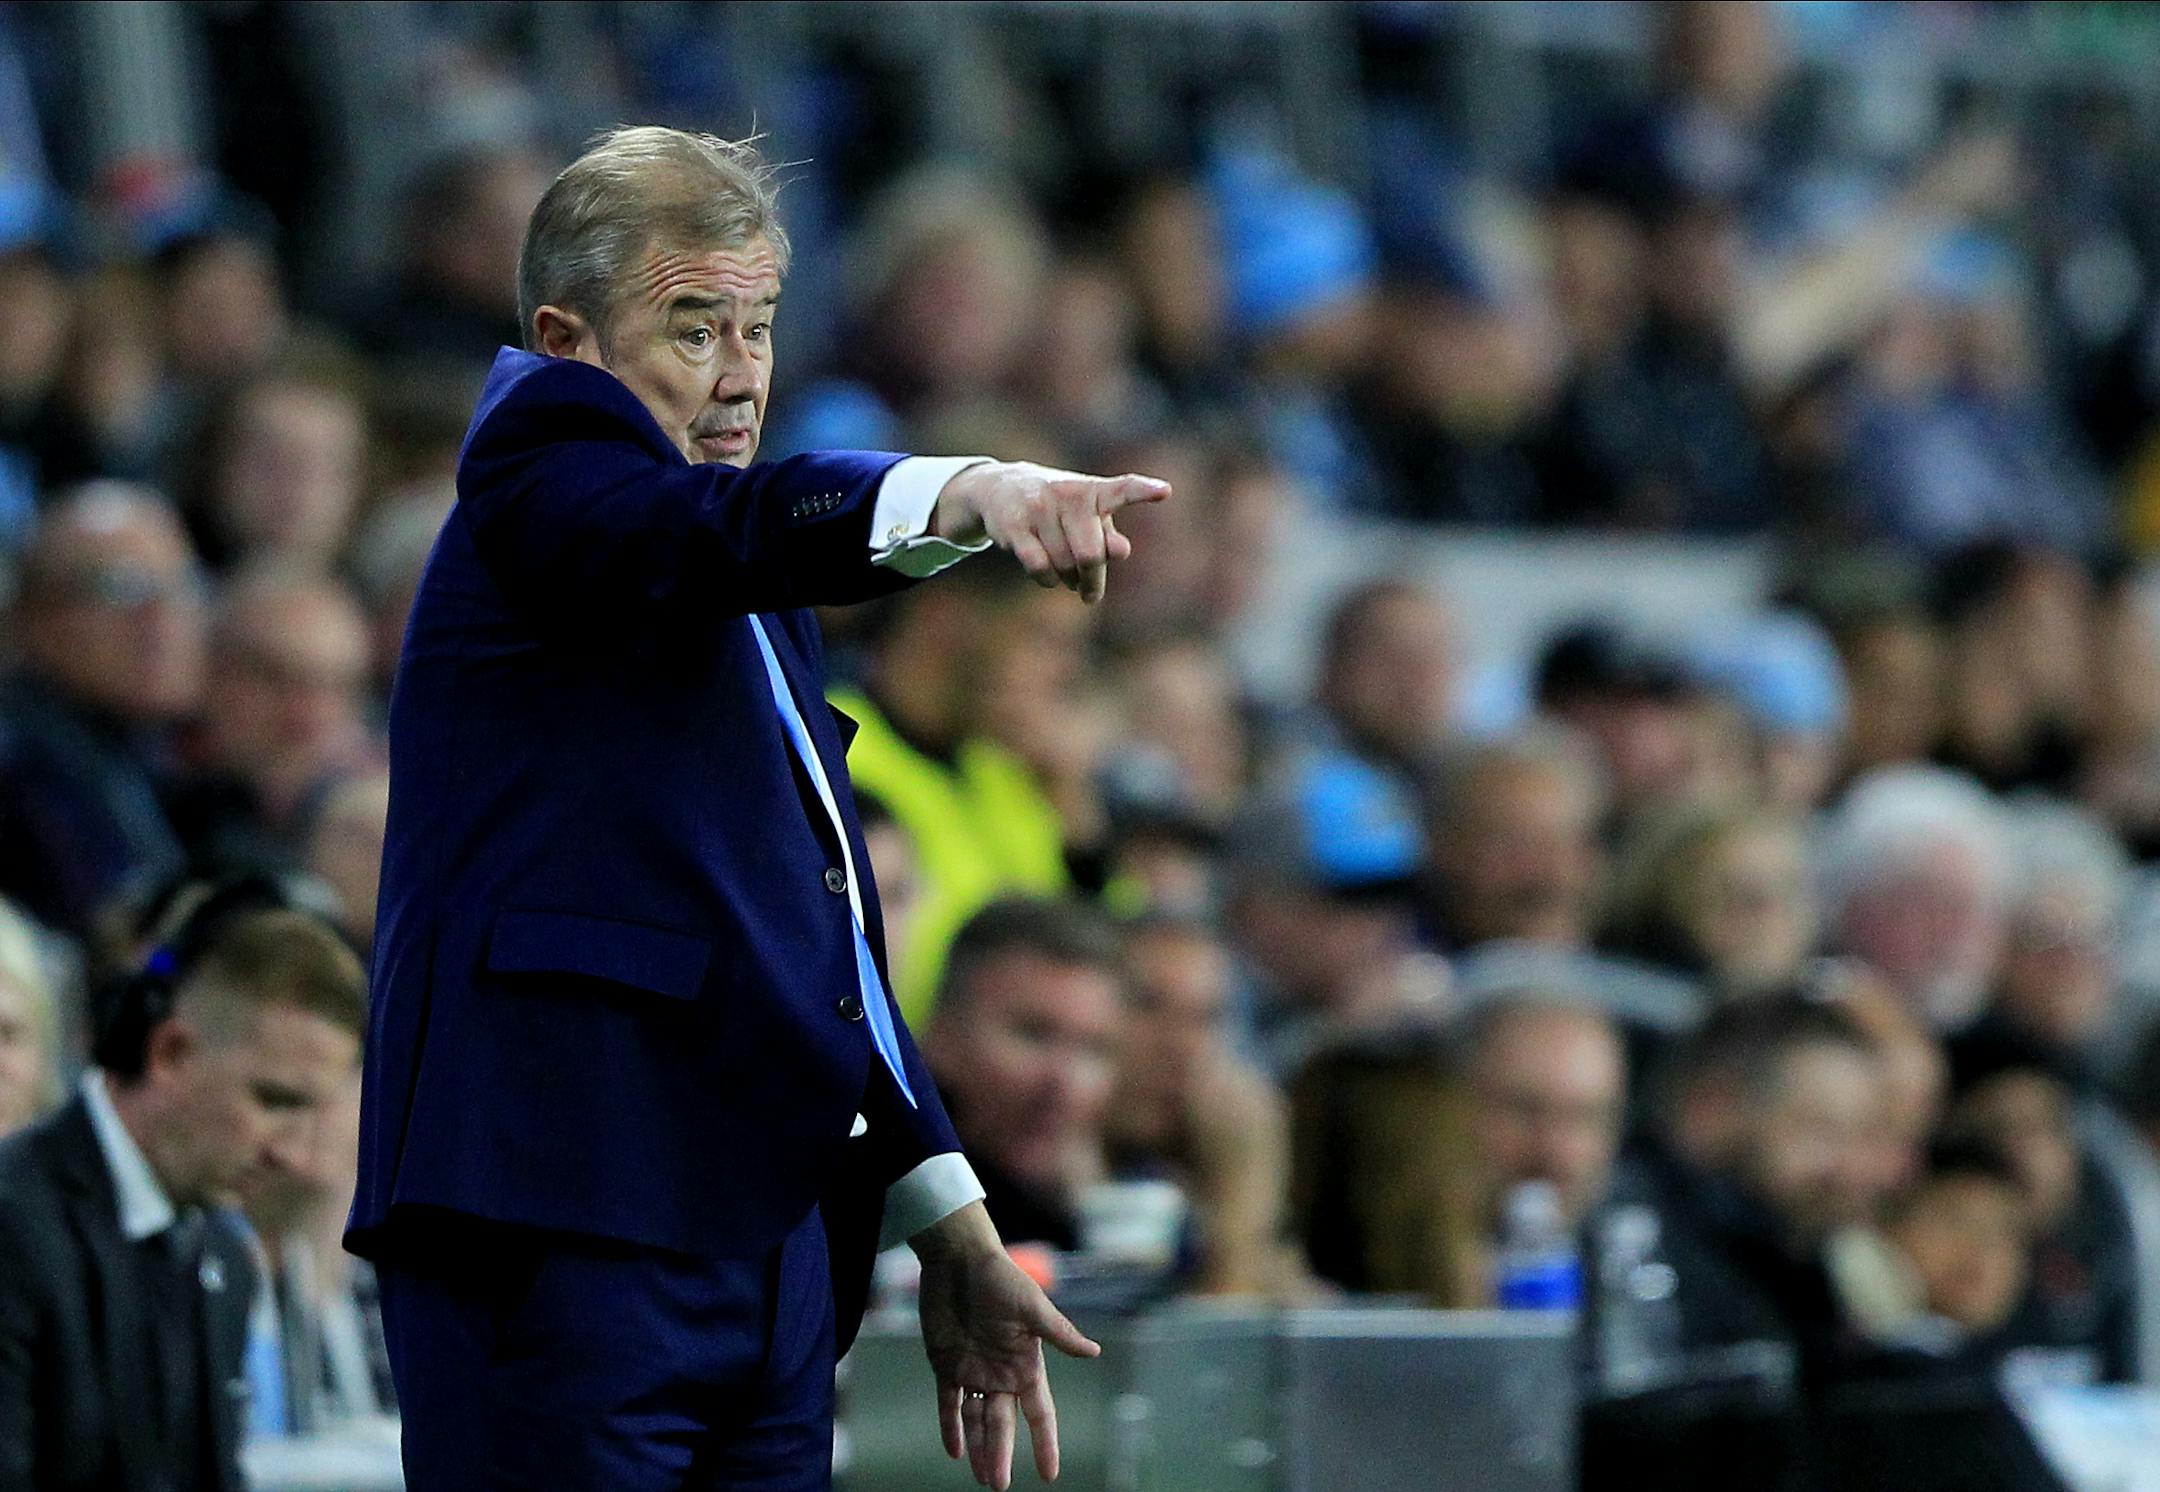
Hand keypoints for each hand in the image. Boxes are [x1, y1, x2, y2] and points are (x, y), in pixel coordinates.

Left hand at [912, 1202, 1099, 1486]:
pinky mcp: (946, 1364)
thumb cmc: (1000, 1278)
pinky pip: (949, 1403)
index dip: (1045, 1443)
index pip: (1039, 1413)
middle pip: (1004, 1424)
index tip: (1050, 1474)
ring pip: (977, 1420)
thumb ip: (1059, 1334)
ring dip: (979, 1449)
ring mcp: (973, 1371)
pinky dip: (951, 1426)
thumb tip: (1095, 1353)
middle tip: (999, 1485)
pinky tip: (954, 1450)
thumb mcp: (1033, 1307)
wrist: (959, 1259)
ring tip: (982, 1478)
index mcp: (1026, 1364)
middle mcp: (1002, 1374)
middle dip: (1002, 1455)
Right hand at [931, 461, 1170, 603]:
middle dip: (1093, 580)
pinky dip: (1047, 580)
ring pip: (1064, 565)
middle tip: (1091, 594)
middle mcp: (1068, 494)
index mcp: (1093, 491)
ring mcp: (1039, 507)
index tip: (1165, 492)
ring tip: (1067, 575)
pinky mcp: (1015, 525)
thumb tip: (1121, 550)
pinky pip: (1039, 567)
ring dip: (1068, 579)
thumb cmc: (1058, 509)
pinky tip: (1048, 577)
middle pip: (1091, 554)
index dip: (1143, 492)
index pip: (1123, 489)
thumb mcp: (1086, 517)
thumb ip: (1107, 536)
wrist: (1000, 488)